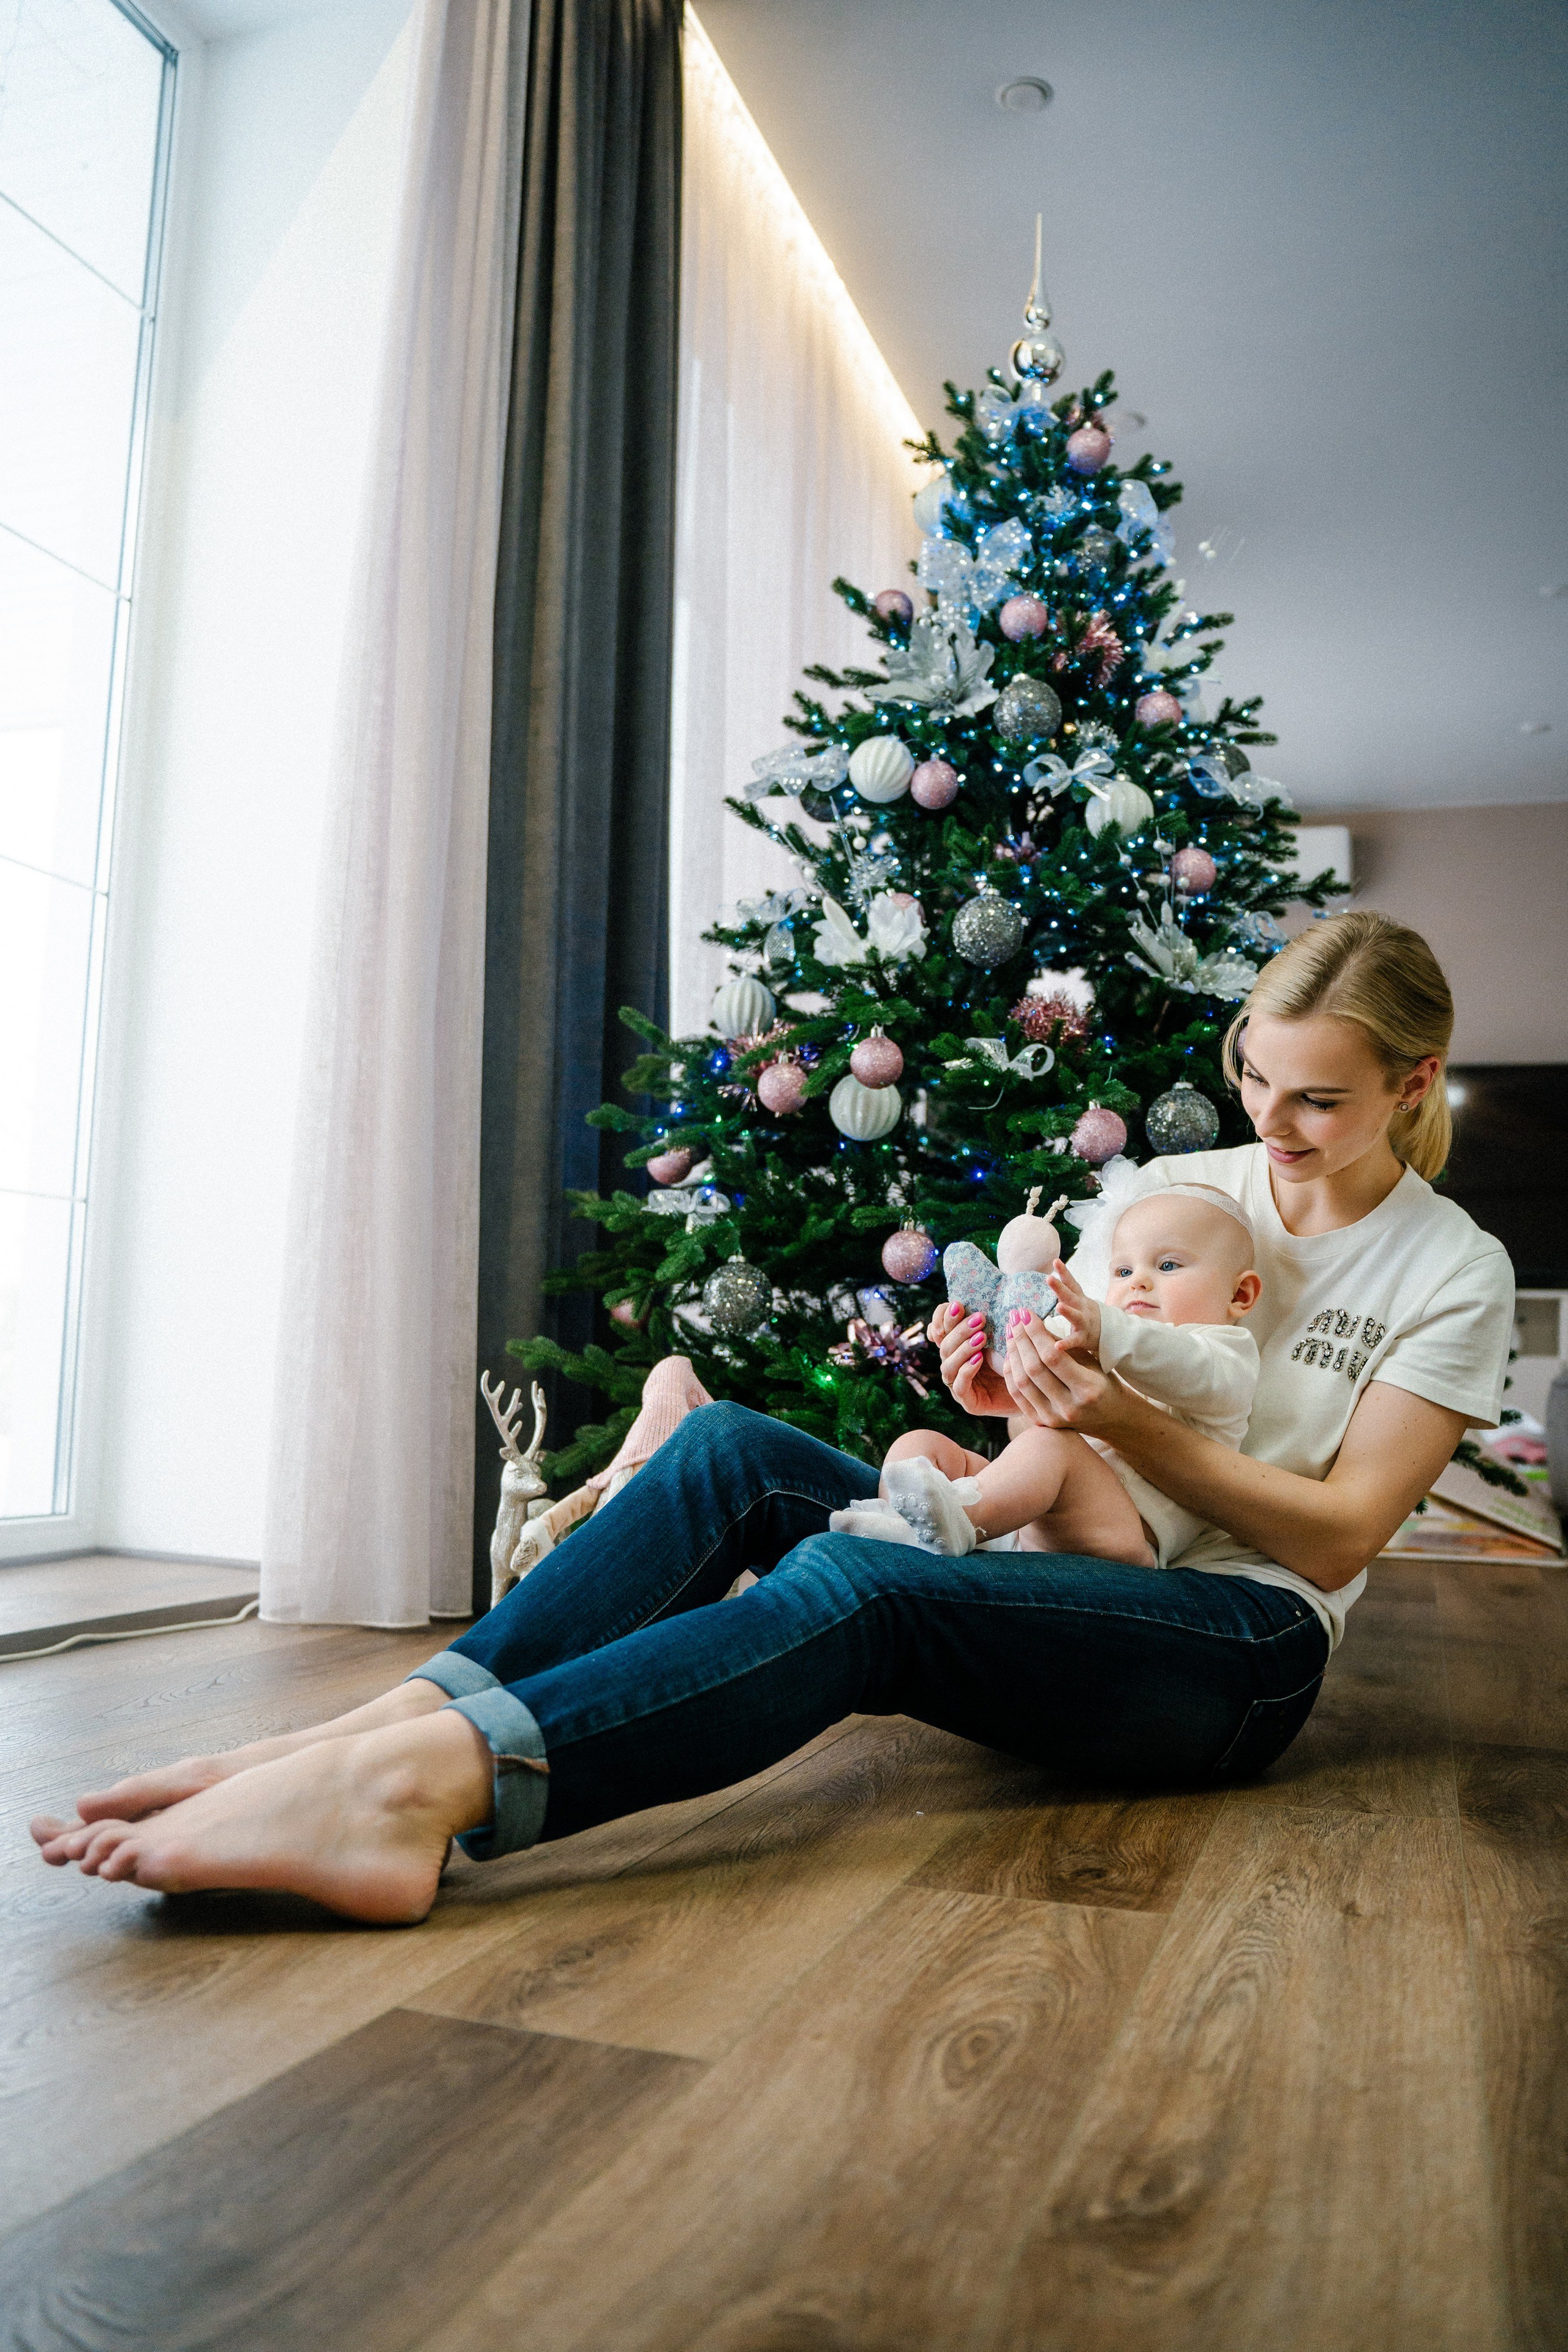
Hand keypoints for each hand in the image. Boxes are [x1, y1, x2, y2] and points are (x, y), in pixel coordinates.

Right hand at [928, 1302, 1015, 1417]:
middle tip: (979, 1319)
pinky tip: (978, 1359)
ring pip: (947, 1364)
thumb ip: (997, 1320)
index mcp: (959, 1345)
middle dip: (959, 1330)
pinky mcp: (968, 1402)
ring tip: (981, 1338)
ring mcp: (959, 1383)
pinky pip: (959, 1386)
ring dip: (963, 1349)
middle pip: (944, 1344)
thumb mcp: (1008, 1336)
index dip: (942, 1316)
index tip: (958, 1305)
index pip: (939, 1326)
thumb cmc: (1022, 1360)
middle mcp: (955, 1363)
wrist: (1036, 1392)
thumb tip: (996, 1299)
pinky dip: (966, 1371)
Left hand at [1003, 1310, 1122, 1433]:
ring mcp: (1053, 1418)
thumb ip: (1062, 1345)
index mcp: (1088, 1389)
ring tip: (1010, 1332)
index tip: (1025, 1313)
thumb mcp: (1089, 1360)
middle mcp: (1069, 1407)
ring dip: (1012, 1353)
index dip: (1035, 1332)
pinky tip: (1010, 1353)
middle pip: (1034, 1368)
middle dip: (1021, 1339)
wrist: (1109, 1417)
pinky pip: (1017, 1395)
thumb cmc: (1102, 1382)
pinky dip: (1010, 1372)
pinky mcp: (1041, 1423)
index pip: (1052, 1356)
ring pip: (1022, 1382)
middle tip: (1014, 1318)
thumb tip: (1032, 1323)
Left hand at [1046, 1257, 1100, 1357]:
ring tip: (1059, 1307)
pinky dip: (1066, 1344)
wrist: (1109, 1333)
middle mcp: (1082, 1308)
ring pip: (1076, 1316)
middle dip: (1060, 1287)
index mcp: (1079, 1299)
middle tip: (1049, 1278)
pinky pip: (1074, 1341)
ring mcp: (1084, 1322)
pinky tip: (1057, 1347)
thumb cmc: (1086, 1315)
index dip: (1064, 1272)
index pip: (1071, 1283)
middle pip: (1070, 1296)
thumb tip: (1049, 1277)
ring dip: (1067, 1311)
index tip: (1055, 1261)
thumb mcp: (1078, 1301)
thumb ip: (1065, 1291)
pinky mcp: (1084, 1338)